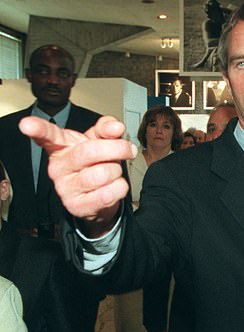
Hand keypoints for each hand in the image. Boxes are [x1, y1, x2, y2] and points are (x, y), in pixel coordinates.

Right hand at [19, 116, 136, 236]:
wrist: (98, 197)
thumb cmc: (95, 164)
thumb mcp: (99, 141)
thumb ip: (106, 129)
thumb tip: (116, 127)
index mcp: (61, 147)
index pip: (48, 135)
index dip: (37, 129)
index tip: (27, 124)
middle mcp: (58, 167)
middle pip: (90, 152)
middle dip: (117, 149)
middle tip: (128, 150)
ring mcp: (65, 189)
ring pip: (103, 174)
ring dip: (117, 171)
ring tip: (112, 172)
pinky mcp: (77, 207)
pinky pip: (109, 193)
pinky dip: (120, 188)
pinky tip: (112, 187)